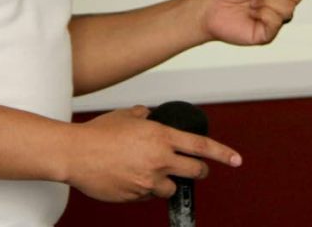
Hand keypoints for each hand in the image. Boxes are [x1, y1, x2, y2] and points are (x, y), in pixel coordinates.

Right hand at [65, 105, 241, 201]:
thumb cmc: (99, 132)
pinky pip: (148, 195)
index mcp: (161, 136)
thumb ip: (143, 115)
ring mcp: (148, 181)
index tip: (237, 160)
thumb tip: (149, 116)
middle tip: (197, 169)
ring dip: (166, 181)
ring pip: (171, 187)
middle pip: (195, 171)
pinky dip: (144, 188)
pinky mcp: (136, 196)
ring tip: (146, 170)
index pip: (200, 146)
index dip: (222, 153)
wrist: (75, 154)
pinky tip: (129, 177)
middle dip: (199, 171)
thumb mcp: (126, 115)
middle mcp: (160, 159)